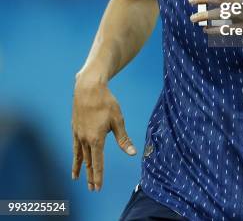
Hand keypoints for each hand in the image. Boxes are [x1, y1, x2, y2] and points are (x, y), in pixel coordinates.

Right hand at [71, 76, 135, 191]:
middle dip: (90, 176)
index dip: (98, 176)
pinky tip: (76, 156)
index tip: (98, 187)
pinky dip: (75, 154)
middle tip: (91, 189)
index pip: (98, 163)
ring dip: (80, 167)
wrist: (88, 88)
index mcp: (96, 139)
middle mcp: (85, 139)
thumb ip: (123, 139)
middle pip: (88, 161)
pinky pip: (75, 145)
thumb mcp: (118, 120)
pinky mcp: (75, 127)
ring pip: (79, 155)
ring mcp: (78, 133)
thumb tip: (132, 153)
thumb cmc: (106, 103)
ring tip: (76, 178)